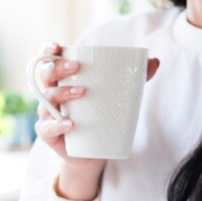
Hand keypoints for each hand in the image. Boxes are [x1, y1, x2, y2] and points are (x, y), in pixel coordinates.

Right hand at [35, 42, 160, 200]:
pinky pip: (48, 128)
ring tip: (82, 93)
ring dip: (62, 93)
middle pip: (46, 76)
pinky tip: (70, 124)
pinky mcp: (50, 135)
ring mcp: (48, 115)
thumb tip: (155, 62)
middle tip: (77, 68)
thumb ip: (133, 79)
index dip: (48, 52)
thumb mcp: (114, 98)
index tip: (57, 47)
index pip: (49, 62)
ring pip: (47, 100)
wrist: (92, 154)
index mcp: (62, 81)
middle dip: (57, 68)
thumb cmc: (99, 118)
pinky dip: (58, 125)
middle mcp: (51, 96)